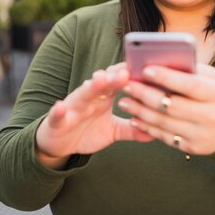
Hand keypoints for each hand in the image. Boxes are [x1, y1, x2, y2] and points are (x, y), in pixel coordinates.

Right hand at [35, 63, 152, 168]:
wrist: (59, 143)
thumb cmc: (87, 131)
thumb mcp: (113, 131)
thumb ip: (132, 129)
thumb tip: (156, 132)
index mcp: (104, 98)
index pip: (118, 82)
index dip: (129, 76)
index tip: (145, 70)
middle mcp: (89, 98)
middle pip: (103, 85)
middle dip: (113, 78)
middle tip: (126, 71)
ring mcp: (73, 108)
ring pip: (82, 95)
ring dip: (90, 87)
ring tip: (99, 79)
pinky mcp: (57, 121)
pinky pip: (57, 115)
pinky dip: (58, 111)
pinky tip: (60, 107)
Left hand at [118, 63, 214, 155]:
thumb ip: (192, 71)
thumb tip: (161, 62)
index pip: (190, 85)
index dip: (167, 77)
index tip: (146, 69)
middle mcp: (212, 116)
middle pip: (172, 105)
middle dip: (146, 94)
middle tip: (127, 85)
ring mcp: (202, 135)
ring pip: (164, 123)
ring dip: (141, 112)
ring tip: (125, 101)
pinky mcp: (192, 148)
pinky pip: (165, 137)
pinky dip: (147, 127)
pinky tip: (135, 118)